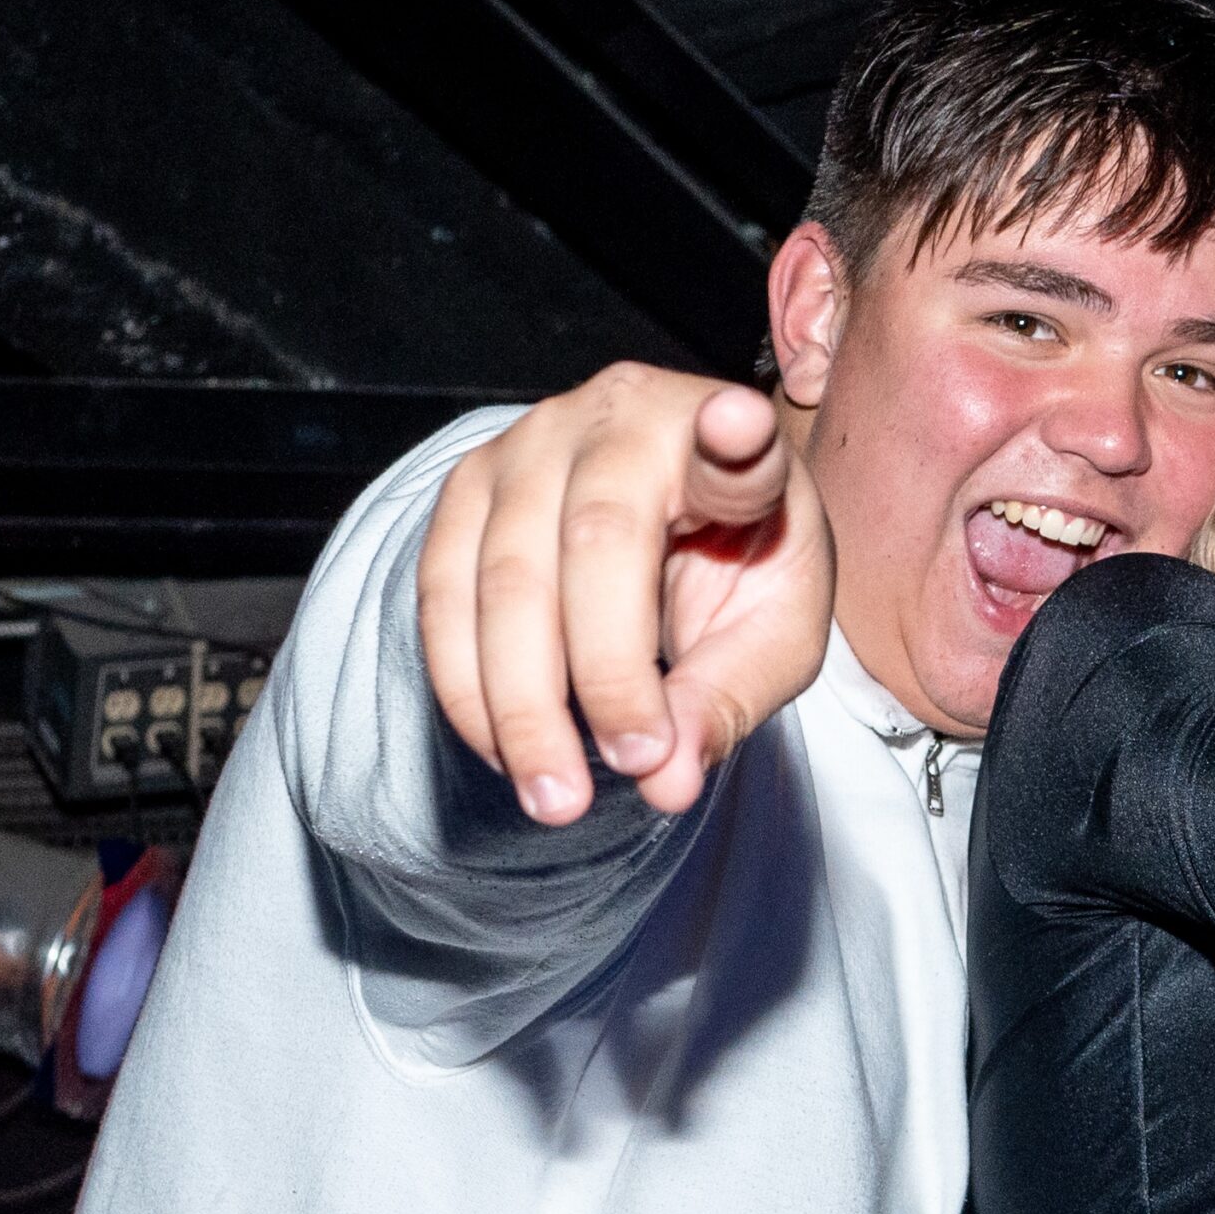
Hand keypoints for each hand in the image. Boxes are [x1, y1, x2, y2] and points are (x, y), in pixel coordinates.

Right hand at [416, 362, 833, 823]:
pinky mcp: (465, 487)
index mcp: (724, 438)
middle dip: (605, 676)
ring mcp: (529, 442)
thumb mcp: (772, 635)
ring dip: (521, 704)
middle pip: (596, 543)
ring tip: (556, 796)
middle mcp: (621, 418)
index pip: (736, 442)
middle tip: (631, 769)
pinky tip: (507, 751)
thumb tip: (667, 781)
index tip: (742, 427)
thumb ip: (728, 699)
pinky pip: (442, 595)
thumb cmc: (737, 564)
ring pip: (502, 577)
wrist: (669, 520)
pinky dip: (469, 687)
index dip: (735, 439)